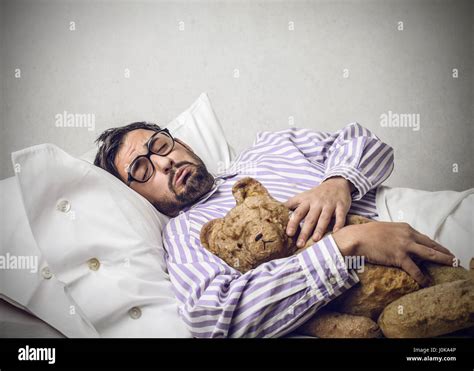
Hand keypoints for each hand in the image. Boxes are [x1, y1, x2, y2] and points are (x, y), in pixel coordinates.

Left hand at [284, 176, 352, 247]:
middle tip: (300, 244)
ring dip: (320, 229)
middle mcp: (317, 203)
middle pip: (310, 218)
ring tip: (316, 240)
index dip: (293, 223)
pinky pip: (340, 216)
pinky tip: (336, 232)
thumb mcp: (303, 196)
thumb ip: (291, 204)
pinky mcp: (341, 205)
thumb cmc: (316, 193)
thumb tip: (276, 210)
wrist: (336, 183)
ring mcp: (329, 204)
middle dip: (305, 232)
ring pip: (324, 218)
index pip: (298, 213)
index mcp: (306, 201)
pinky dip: (339, 224)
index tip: (289, 233)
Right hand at [332, 221, 455, 285]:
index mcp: (405, 228)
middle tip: (454, 258)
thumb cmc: (367, 234)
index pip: (424, 237)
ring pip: (429, 254)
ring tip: (451, 265)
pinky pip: (414, 268)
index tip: (442, 249)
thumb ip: (396, 235)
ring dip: (442, 260)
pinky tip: (426, 282)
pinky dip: (421, 276)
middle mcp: (408, 235)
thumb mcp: (386, 229)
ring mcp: (404, 245)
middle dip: (444, 252)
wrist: (357, 238)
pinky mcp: (399, 256)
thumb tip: (401, 243)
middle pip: (431, 244)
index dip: (435, 245)